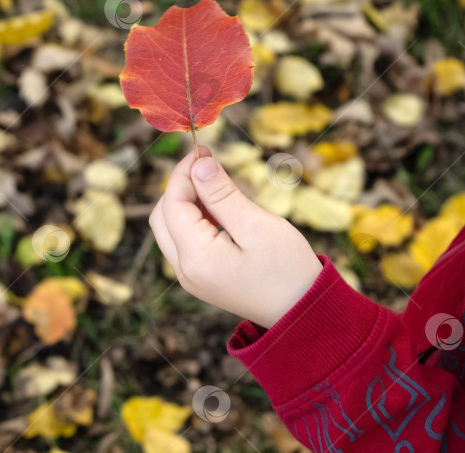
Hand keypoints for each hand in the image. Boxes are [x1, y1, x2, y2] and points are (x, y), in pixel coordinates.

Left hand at [149, 147, 322, 328]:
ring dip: (187, 202)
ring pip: (170, 229)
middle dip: (180, 186)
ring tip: (218, 186)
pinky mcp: (201, 278)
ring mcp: (191, 277)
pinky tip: (220, 209)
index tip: (203, 151)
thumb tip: (199, 166)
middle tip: (208, 165)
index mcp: (196, 258)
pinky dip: (195, 219)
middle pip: (162, 217)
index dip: (183, 173)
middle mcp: (185, 271)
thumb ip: (223, 195)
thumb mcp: (257, 226)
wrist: (303, 314)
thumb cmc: (288, 270)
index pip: (172, 204)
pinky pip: (185, 242)